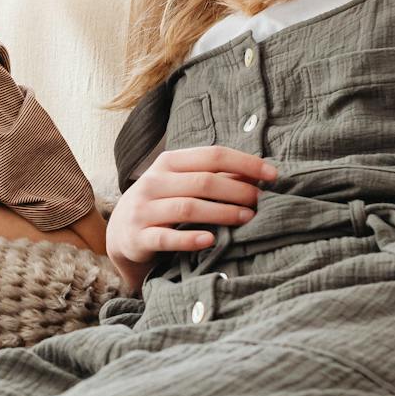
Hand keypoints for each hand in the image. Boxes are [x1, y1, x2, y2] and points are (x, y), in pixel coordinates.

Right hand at [106, 146, 277, 293]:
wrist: (121, 233)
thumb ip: (213, 177)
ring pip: (188, 208)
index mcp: (168, 163)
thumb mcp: (181, 184)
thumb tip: (259, 174)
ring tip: (248, 219)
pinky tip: (211, 240)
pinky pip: (167, 237)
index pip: (212, 155)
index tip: (273, 175)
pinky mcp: (138, 237)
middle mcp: (153, 182)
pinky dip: (190, 239)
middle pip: (203, 182)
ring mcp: (143, 209)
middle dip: (238, 191)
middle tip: (261, 201)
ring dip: (223, 213)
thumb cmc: (162, 204)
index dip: (245, 163)